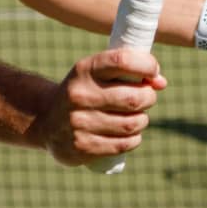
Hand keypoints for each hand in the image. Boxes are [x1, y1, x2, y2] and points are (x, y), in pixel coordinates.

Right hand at [30, 49, 165, 166]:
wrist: (45, 120)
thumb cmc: (84, 91)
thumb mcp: (97, 73)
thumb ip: (128, 72)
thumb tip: (161, 82)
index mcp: (85, 70)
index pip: (124, 61)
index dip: (147, 65)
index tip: (154, 71)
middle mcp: (80, 95)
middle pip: (134, 98)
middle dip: (149, 97)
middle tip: (146, 98)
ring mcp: (79, 123)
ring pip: (132, 124)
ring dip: (142, 120)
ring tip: (137, 117)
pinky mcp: (82, 147)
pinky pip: (123, 144)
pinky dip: (134, 139)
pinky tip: (130, 134)